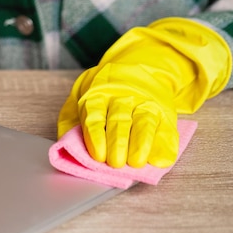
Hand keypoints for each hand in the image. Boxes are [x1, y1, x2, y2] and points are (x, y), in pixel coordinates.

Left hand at [57, 18, 231, 167]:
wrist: (135, 69)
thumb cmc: (100, 95)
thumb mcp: (78, 99)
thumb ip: (70, 121)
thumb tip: (65, 145)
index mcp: (97, 94)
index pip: (95, 115)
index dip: (97, 136)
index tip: (97, 155)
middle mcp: (122, 97)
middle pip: (120, 120)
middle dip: (118, 142)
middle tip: (115, 163)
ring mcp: (145, 103)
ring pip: (144, 122)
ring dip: (141, 144)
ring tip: (136, 163)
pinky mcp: (164, 111)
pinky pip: (167, 129)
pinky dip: (165, 146)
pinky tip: (160, 160)